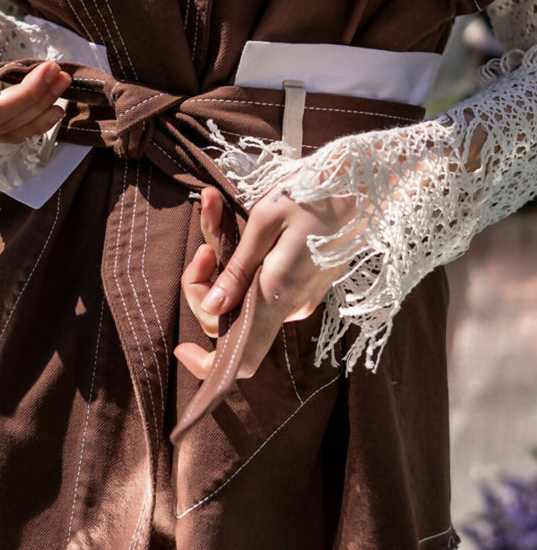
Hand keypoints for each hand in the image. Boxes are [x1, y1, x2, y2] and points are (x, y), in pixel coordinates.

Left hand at [176, 185, 357, 379]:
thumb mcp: (268, 219)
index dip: (209, 365)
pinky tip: (235, 215)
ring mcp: (299, 296)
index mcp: (279, 294)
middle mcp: (290, 305)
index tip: (182, 348)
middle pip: (230, 318)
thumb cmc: (316, 193)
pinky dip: (242, 255)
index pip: (242, 356)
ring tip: (214, 205)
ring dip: (220, 256)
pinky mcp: (303, 282)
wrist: (368, 183)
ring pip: (243, 293)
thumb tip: (213, 308)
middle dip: (205, 281)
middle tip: (203, 244)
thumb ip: (238, 268)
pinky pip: (262, 280)